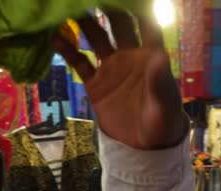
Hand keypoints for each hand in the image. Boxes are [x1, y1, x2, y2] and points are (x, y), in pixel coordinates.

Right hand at [52, 11, 188, 149]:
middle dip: (108, 9)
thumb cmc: (163, 122)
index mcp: (151, 57)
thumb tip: (160, 56)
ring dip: (85, 24)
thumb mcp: (165, 105)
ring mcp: (112, 68)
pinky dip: (68, 50)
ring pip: (96, 38)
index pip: (148, 26)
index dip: (140, 10)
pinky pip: (79, 62)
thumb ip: (161, 82)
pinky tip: (56, 39)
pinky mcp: (95, 83)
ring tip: (69, 10)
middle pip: (118, 25)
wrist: (145, 146)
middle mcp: (130, 56)